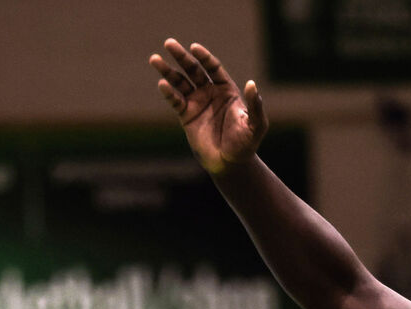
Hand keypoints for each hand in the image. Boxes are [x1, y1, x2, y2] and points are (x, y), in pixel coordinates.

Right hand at [150, 39, 267, 173]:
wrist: (230, 163)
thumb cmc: (246, 144)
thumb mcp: (256, 125)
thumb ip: (255, 105)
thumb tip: (252, 84)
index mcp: (227, 90)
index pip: (214, 68)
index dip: (204, 57)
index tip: (195, 48)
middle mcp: (210, 93)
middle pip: (193, 70)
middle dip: (181, 57)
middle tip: (169, 43)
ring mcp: (197, 103)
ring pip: (180, 82)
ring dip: (167, 71)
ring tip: (155, 59)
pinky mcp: (186, 116)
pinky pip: (175, 101)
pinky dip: (169, 93)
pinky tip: (162, 84)